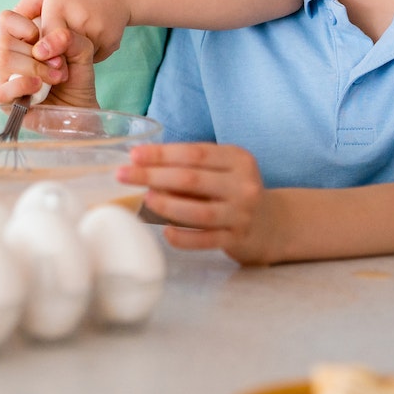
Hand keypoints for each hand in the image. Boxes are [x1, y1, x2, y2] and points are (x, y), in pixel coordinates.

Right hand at [0, 11, 98, 107]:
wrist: (80, 107)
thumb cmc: (76, 77)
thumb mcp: (81, 49)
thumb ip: (67, 37)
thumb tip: (42, 46)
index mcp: (18, 39)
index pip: (5, 19)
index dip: (25, 26)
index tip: (45, 40)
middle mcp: (5, 56)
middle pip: (5, 42)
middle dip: (38, 54)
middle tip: (58, 65)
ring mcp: (2, 78)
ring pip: (3, 62)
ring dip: (34, 69)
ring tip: (54, 78)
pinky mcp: (4, 100)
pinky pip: (2, 90)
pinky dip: (23, 85)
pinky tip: (39, 87)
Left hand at [15, 0, 130, 65]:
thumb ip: (26, 9)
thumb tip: (5, 29)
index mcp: (60, 4)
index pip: (46, 34)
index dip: (41, 49)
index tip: (38, 56)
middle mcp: (79, 17)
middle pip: (61, 49)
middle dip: (54, 57)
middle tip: (51, 66)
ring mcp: (97, 30)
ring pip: (77, 56)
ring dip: (71, 57)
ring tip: (72, 44)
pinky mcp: (111, 41)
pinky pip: (93, 58)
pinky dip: (89, 54)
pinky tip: (90, 40)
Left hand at [118, 142, 278, 264]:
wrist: (270, 223)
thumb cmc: (232, 190)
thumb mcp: (221, 169)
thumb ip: (191, 166)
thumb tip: (143, 165)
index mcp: (238, 159)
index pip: (195, 153)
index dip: (162, 154)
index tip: (134, 155)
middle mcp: (243, 185)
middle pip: (192, 179)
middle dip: (153, 176)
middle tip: (123, 175)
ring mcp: (242, 214)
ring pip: (199, 212)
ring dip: (167, 205)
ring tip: (145, 199)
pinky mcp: (238, 240)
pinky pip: (206, 240)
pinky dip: (184, 238)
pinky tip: (166, 232)